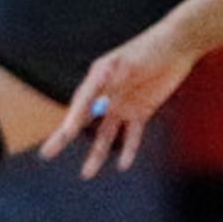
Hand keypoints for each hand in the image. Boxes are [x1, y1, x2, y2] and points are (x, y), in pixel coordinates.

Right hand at [38, 27, 198, 177]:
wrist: (176, 47)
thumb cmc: (146, 50)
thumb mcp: (122, 65)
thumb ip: (104, 81)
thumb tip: (87, 94)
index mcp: (96, 80)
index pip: (78, 106)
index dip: (69, 122)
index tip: (62, 136)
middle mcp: (106, 95)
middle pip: (83, 122)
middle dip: (64, 138)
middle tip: (46, 154)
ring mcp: (123, 105)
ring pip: (105, 135)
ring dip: (96, 154)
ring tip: (86, 173)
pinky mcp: (141, 111)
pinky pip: (132, 135)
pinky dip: (128, 150)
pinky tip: (123, 165)